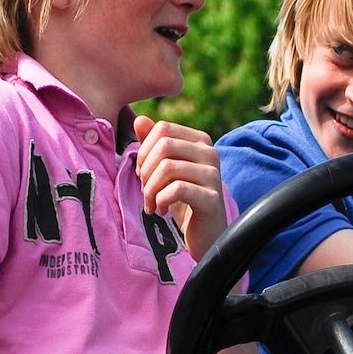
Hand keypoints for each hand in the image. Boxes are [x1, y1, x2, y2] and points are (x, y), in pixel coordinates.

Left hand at [134, 114, 230, 256]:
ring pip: (168, 167)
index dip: (144, 150)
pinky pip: (177, 190)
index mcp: (200, 141)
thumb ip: (153, 144)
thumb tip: (139, 119)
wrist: (204, 234)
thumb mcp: (165, 170)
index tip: (143, 174)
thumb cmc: (182, 200)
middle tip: (145, 191)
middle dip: (146, 170)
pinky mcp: (212, 199)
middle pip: (164, 145)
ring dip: (150, 189)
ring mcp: (213, 176)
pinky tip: (162, 211)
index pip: (163, 129)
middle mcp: (210, 153)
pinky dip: (161, 200)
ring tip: (151, 204)